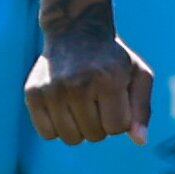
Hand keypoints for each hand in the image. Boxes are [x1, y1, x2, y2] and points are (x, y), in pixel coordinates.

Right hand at [27, 24, 152, 144]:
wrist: (75, 31)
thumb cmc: (112, 59)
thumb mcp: (138, 75)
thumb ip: (142, 109)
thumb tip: (140, 142)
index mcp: (109, 79)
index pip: (117, 128)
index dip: (119, 117)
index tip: (115, 98)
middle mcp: (78, 84)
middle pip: (94, 136)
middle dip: (100, 122)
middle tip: (96, 97)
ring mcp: (52, 89)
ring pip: (71, 138)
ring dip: (80, 127)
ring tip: (81, 102)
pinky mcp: (33, 93)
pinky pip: (47, 134)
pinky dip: (57, 127)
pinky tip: (63, 106)